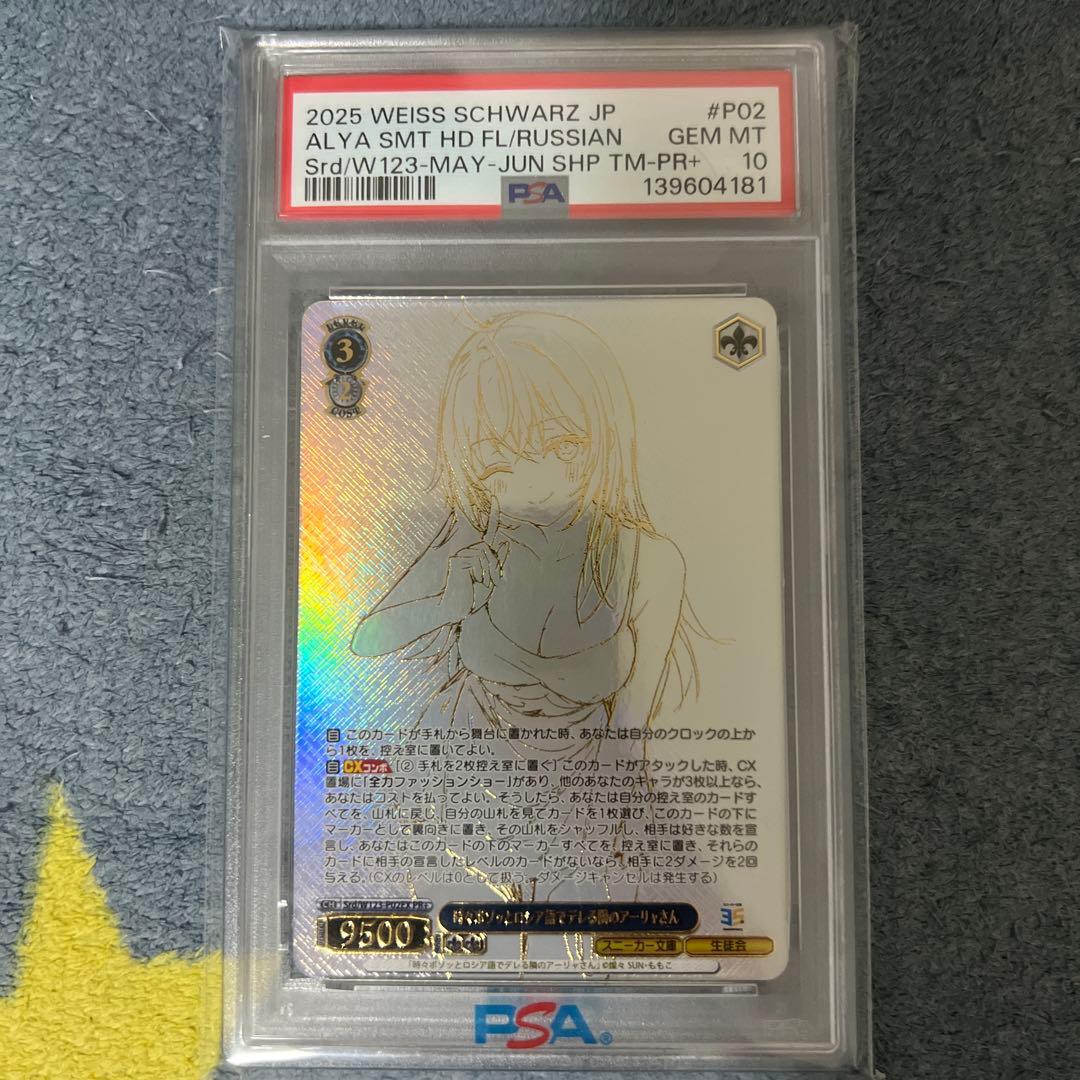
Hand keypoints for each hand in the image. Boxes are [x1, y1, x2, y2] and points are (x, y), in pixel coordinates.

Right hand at [439, 497, 508, 618]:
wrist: (455, 610)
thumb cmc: (472, 597)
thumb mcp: (490, 579)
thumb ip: (498, 561)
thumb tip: (505, 542)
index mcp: (477, 555)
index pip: (487, 532)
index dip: (491, 515)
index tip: (494, 497)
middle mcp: (468, 551)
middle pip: (489, 547)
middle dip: (494, 566)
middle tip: (489, 582)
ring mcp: (460, 554)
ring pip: (485, 553)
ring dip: (488, 571)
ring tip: (480, 584)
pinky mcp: (456, 559)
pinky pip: (478, 558)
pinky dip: (481, 572)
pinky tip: (472, 581)